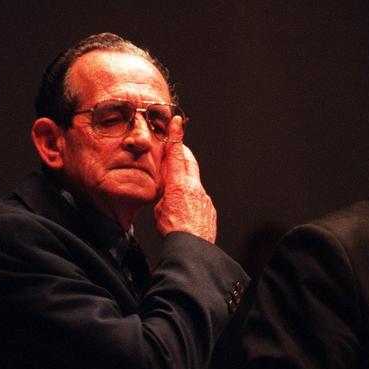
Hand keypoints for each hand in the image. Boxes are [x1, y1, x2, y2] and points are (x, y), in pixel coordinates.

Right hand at [154, 116, 216, 242]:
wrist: (194, 247)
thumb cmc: (174, 231)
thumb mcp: (159, 209)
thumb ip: (163, 195)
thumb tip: (166, 194)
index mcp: (178, 184)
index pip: (176, 154)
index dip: (176, 137)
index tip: (177, 122)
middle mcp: (194, 187)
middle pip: (189, 162)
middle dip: (182, 153)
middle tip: (176, 148)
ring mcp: (204, 197)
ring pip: (194, 180)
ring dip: (185, 178)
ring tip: (176, 183)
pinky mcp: (209, 208)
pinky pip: (199, 196)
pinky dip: (191, 195)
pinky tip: (185, 205)